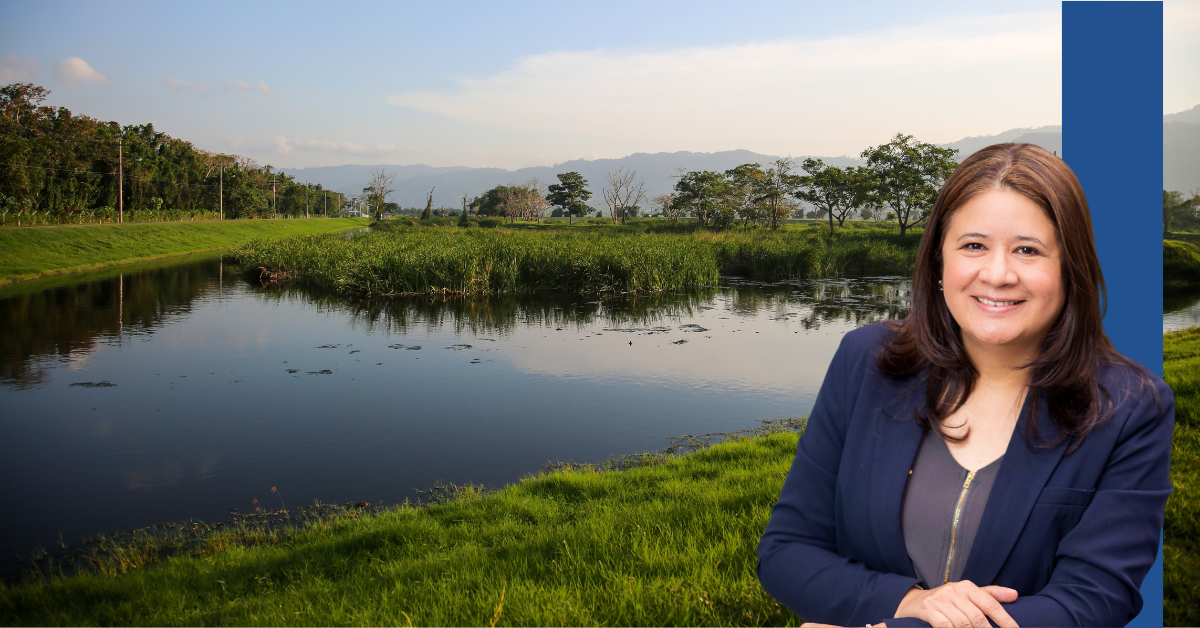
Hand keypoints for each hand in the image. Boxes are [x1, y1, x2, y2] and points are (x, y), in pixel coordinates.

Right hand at [895, 582, 1018, 626]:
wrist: (912, 602)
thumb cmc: (947, 601)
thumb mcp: (967, 594)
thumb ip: (990, 595)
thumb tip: (1015, 594)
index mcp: (967, 587)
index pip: (991, 604)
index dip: (1005, 620)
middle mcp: (954, 591)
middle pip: (977, 617)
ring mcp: (939, 600)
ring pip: (962, 624)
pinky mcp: (927, 609)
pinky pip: (945, 626)